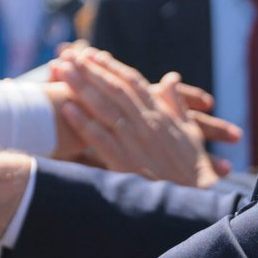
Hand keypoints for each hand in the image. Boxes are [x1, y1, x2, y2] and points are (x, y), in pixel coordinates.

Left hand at [53, 48, 235, 186]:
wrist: (196, 203)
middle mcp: (146, 124)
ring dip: (81, 88)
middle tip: (68, 56)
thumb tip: (170, 78)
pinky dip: (83, 123)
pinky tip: (66, 108)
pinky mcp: (125, 164)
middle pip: (114, 90)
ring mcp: (135, 143)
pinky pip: (100, 140)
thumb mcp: (191, 133)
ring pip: (104, 109)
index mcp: (161, 115)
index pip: (133, 83)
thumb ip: (177, 105)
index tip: (93, 54)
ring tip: (61, 72)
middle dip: (90, 71)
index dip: (112, 67)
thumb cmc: (194, 170)